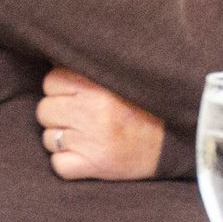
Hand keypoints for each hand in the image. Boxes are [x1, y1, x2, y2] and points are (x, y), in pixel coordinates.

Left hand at [36, 67, 165, 180]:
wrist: (177, 143)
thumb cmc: (148, 107)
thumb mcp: (123, 79)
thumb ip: (93, 68)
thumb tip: (56, 55)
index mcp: (99, 86)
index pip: (52, 80)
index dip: (63, 88)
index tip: (79, 94)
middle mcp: (92, 112)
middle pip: (45, 110)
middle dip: (60, 114)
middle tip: (84, 117)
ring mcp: (90, 141)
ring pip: (49, 138)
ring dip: (64, 139)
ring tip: (88, 136)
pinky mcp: (92, 166)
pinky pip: (58, 164)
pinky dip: (68, 162)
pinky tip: (87, 155)